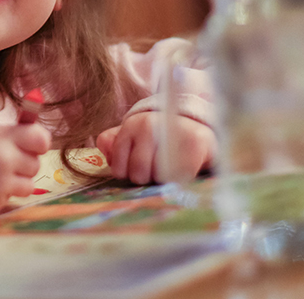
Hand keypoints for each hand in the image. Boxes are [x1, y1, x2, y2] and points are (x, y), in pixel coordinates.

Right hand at [0, 123, 50, 214]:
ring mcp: (1, 184)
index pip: (41, 139)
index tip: (29, 145)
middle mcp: (7, 160)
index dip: (38, 144)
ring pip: (28, 186)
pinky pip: (9, 200)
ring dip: (16, 183)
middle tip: (5, 161)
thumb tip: (36, 141)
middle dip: (24, 164)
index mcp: (5, 137)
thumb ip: (11, 137)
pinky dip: (1, 194)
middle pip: (35, 165)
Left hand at [96, 112, 214, 184]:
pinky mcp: (195, 141)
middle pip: (138, 174)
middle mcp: (147, 124)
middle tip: (159, 170)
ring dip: (166, 180)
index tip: (141, 170)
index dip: (130, 176)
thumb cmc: (161, 139)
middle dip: (149, 179)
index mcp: (130, 126)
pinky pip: (183, 175)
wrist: (198, 127)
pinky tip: (187, 169)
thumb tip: (106, 149)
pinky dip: (184, 179)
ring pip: (159, 176)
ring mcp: (171, 130)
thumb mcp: (133, 139)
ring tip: (172, 168)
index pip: (119, 169)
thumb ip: (114, 144)